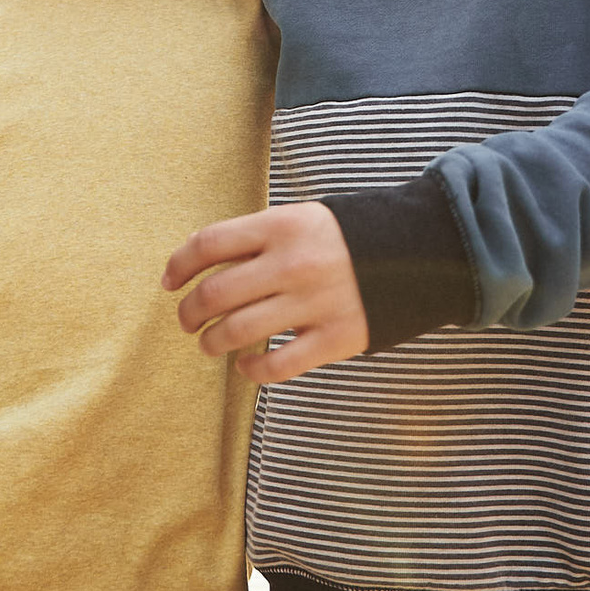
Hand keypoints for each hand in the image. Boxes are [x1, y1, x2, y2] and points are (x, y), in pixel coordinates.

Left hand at [162, 203, 369, 382]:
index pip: (210, 244)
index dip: (179, 265)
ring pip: (237, 332)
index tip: (169, 282)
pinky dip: (252, 371)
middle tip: (187, 320)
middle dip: (189, 312)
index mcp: (282, 225)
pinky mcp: (335, 338)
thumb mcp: (302, 218)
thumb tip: (200, 266)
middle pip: (215, 293)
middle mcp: (293, 263)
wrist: (420, 252)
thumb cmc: (348, 237)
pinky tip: (246, 366)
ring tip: (210, 344)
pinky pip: (277, 366)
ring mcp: (314, 303)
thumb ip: (257, 237)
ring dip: (212, 343)